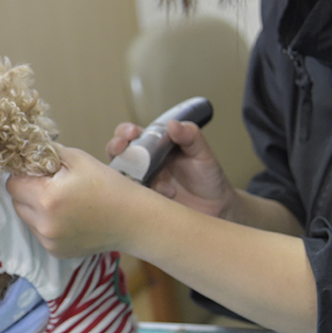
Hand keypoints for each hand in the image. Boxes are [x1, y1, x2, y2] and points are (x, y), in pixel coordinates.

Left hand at [6, 144, 143, 257]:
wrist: (133, 220)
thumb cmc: (108, 185)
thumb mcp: (77, 158)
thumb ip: (46, 152)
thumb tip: (24, 151)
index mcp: (47, 198)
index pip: (12, 183)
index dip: (23, 174)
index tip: (39, 171)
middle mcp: (44, 224)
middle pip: (16, 201)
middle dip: (28, 191)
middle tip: (52, 184)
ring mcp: (49, 241)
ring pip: (26, 218)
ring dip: (36, 208)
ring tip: (63, 201)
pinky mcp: (56, 252)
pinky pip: (39, 232)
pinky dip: (47, 223)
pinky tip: (69, 216)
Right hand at [107, 120, 236, 219]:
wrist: (216, 208)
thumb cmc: (207, 177)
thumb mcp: (203, 153)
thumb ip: (190, 136)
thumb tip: (172, 124)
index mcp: (155, 146)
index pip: (132, 134)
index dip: (126, 131)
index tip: (132, 133)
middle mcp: (144, 163)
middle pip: (118, 152)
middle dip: (115, 148)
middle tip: (121, 148)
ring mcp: (142, 183)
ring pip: (120, 175)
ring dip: (127, 173)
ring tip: (146, 177)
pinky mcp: (143, 202)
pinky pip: (132, 197)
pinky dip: (144, 194)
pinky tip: (167, 193)